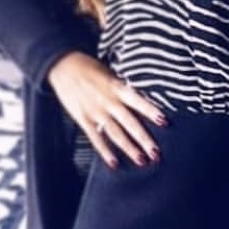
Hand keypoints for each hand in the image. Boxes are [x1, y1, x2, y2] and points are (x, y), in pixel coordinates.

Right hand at [47, 51, 166, 167]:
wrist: (63, 65)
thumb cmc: (90, 69)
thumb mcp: (110, 74)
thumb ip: (124, 90)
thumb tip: (141, 104)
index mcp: (117, 88)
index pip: (138, 101)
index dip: (151, 111)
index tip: (165, 122)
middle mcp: (108, 101)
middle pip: (130, 123)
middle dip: (144, 139)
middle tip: (156, 153)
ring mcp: (95, 111)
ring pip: (115, 133)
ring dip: (129, 148)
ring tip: (142, 160)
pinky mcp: (83, 119)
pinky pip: (96, 138)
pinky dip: (105, 152)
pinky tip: (114, 163)